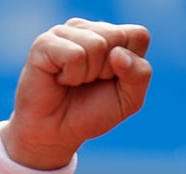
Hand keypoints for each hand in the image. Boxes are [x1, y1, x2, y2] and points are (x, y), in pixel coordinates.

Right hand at [3, 19, 151, 169]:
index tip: (113, 79)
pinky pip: (75, 54)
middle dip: (109, 71)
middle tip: (91, 83)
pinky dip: (72, 76)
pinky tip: (60, 79)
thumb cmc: (93, 112)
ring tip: (75, 81)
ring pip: (97, 44)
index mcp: (113, 37)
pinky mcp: (45, 42)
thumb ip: (139, 74)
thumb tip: (117, 52)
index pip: (138, 35)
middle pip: (118, 37)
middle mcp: (90, 29)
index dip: (131, 65)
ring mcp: (66, 32)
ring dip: (89, 74)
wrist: (58, 132)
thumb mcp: (129, 99)